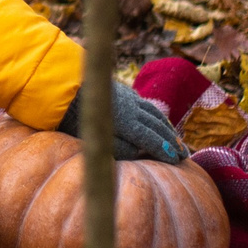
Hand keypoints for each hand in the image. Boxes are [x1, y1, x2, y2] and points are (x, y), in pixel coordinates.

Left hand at [57, 76, 187, 163]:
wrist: (62, 86)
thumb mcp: (96, 143)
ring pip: (154, 113)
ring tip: (176, 138)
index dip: (166, 151)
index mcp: (128, 123)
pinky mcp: (122, 91)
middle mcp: (132, 109)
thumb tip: (139, 152)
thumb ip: (121, 150)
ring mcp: (128, 98)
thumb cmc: (74, 119)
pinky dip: (156, 114)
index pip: (152, 140)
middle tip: (185, 154)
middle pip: (157, 126)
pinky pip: (145, 104)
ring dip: (166, 126)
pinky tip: (157, 118)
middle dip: (172, 141)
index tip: (178, 161)